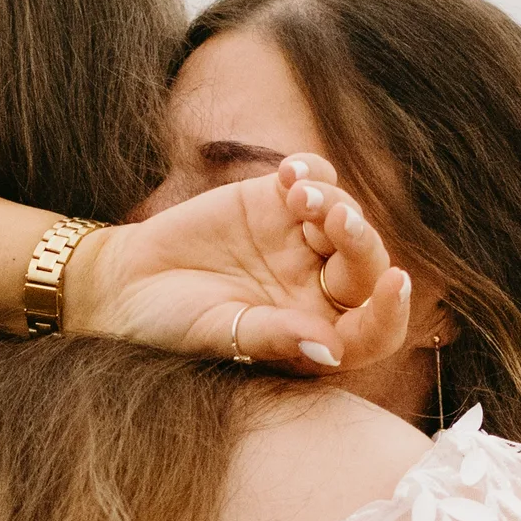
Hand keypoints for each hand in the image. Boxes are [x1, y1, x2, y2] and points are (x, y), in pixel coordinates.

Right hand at [70, 154, 410, 372]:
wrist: (125, 285)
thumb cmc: (170, 327)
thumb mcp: (218, 336)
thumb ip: (274, 338)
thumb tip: (331, 351)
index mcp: (315, 336)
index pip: (372, 330)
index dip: (391, 310)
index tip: (394, 283)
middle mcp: (317, 292)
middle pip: (366, 267)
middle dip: (360, 240)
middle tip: (334, 218)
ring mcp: (300, 245)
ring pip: (344, 217)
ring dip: (332, 200)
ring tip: (296, 195)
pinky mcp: (275, 204)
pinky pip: (315, 178)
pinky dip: (311, 169)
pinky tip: (287, 172)